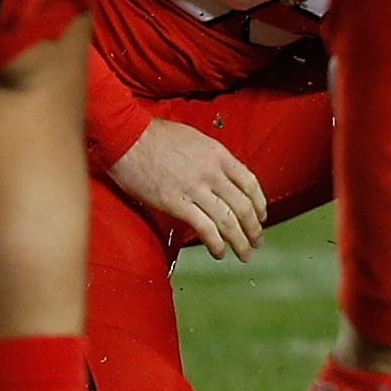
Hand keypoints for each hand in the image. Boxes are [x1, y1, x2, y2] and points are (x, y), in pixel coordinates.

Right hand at [107, 117, 268, 260]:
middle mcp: (212, 172)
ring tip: (245, 254)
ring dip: (239, 241)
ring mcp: (195, 189)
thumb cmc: (156, 136)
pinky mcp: (176, 203)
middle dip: (253, 228)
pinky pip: (204, 228)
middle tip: (258, 241)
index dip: (259, 203)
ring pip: (228, 221)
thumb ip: (211, 159)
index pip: (250, 182)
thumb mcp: (195, 139)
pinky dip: (215, 244)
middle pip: (243, 206)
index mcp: (218, 154)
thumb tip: (220, 177)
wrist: (128, 137)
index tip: (262, 216)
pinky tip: (219, 252)